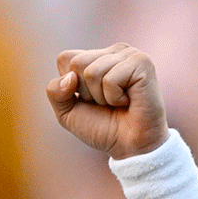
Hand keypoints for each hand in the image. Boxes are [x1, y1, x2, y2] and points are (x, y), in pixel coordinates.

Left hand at [46, 43, 167, 159]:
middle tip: (106, 102)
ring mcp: (129, 55)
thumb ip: (55, 92)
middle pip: (77, 63)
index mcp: (97, 56)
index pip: (65, 58)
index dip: (69, 86)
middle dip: (86, 91)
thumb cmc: (102, 128)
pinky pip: (109, 79)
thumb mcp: (66, 112)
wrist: (130, 147)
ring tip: (118, 102)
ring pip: (91, 72)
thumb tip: (70, 77)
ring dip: (101, 97)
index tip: (90, 99)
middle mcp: (114, 51)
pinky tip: (129, 101)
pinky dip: (114, 97)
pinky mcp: (142, 63)